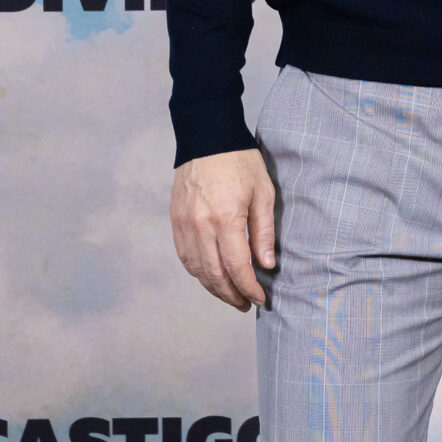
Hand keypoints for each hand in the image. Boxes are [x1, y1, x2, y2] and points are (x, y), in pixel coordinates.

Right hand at [170, 147, 275, 310]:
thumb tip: (266, 265)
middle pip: (215, 275)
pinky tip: (211, 277)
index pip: (237, 267)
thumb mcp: (262, 192)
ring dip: (214, 288)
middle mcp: (200, 225)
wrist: (206, 136)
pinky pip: (185, 256)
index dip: (249, 288)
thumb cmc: (240, 161)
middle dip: (232, 295)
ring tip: (231, 295)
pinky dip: (198, 272)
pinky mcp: (175, 220)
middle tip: (247, 304)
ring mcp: (184, 224)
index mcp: (225, 218)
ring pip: (197, 270)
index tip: (260, 299)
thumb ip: (263, 231)